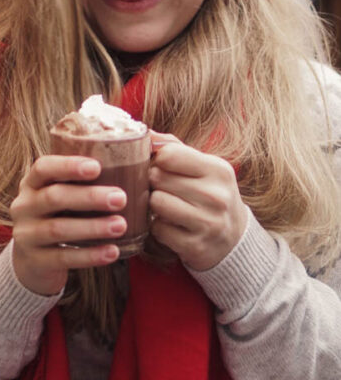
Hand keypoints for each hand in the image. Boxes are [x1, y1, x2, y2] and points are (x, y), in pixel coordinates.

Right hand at [9, 155, 127, 294]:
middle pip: (54, 197)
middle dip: (89, 197)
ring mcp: (26, 235)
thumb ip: (82, 181)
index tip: (97, 166)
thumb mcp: (60, 195)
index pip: (43, 168)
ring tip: (121, 225)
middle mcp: (24, 206)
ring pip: (58, 229)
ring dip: (93, 227)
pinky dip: (90, 255)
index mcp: (31, 183)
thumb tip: (138, 159)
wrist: (32, 260)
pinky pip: (63, 258)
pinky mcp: (35, 261)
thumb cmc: (58, 217)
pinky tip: (112, 252)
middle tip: (121, 198)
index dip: (68, 165)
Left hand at [148, 131, 248, 270]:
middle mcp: (216, 195)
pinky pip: (158, 229)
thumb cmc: (210, 194)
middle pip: (158, 177)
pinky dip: (159, 228)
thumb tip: (145, 133)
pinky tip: (172, 226)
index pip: (169, 154)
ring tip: (167, 207)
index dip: (158, 160)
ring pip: (156, 202)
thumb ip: (173, 146)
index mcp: (218, 169)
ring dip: (155, 205)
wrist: (234, 238)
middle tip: (164, 189)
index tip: (162, 167)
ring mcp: (207, 223)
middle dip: (155, 183)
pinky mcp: (195, 246)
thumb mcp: (202, 166)